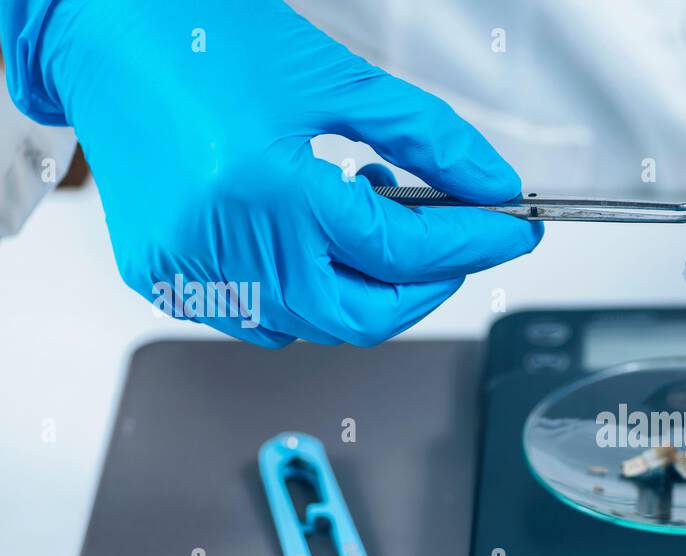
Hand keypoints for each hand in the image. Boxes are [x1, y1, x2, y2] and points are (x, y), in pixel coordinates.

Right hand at [14, 0, 539, 345]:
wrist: (102, 27)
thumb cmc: (203, 35)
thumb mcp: (338, 79)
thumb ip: (428, 140)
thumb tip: (492, 185)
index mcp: (269, 188)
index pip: (403, 250)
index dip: (471, 243)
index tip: (511, 232)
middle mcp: (225, 242)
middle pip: (364, 316)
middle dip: (424, 287)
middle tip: (453, 244)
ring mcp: (188, 270)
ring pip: (315, 325)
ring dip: (364, 287)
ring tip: (365, 212)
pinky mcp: (162, 277)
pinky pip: (261, 317)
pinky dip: (305, 292)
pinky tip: (310, 235)